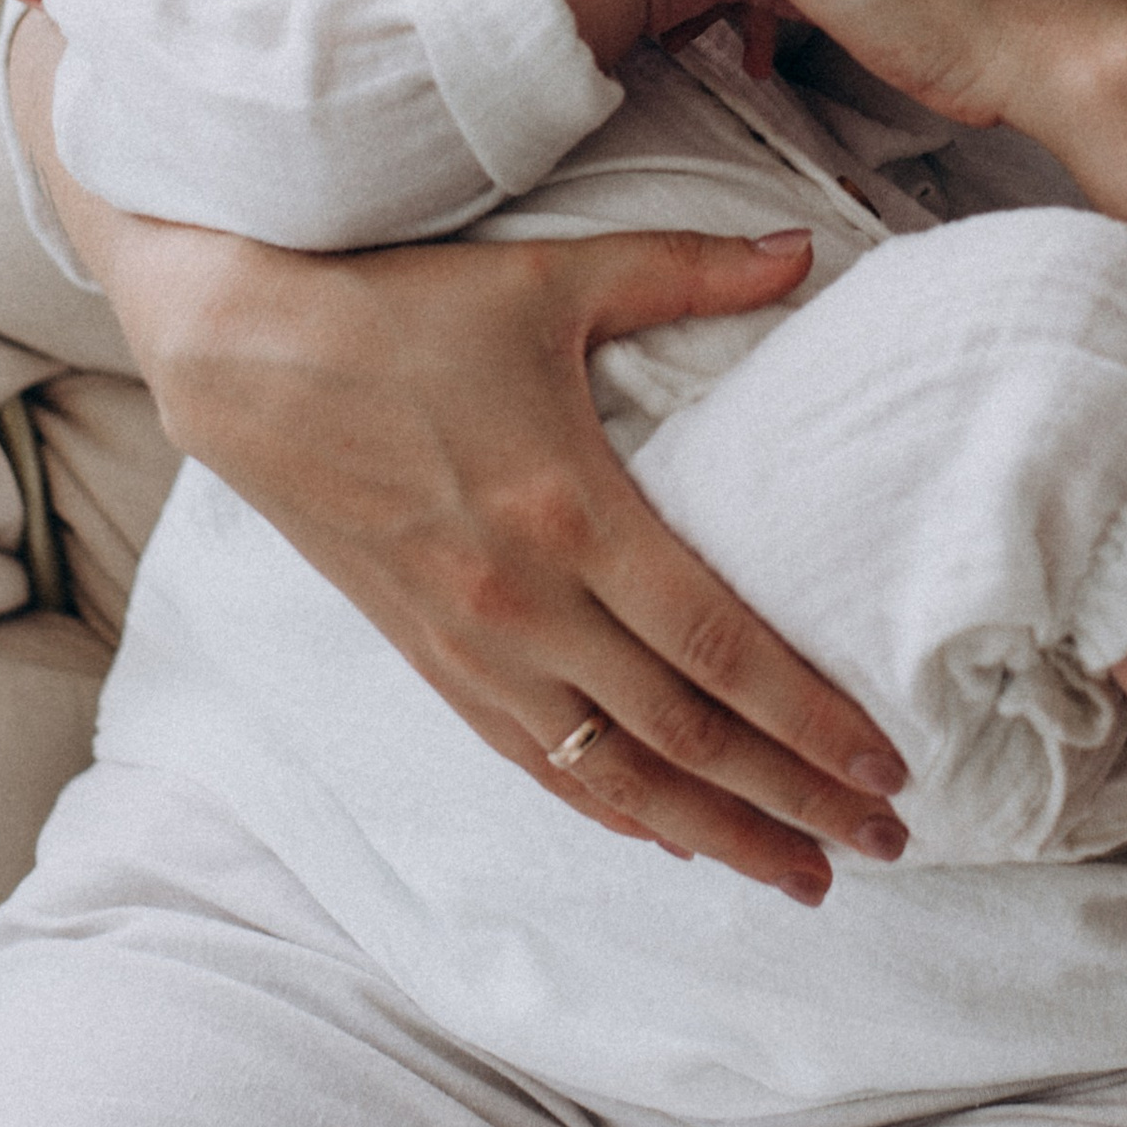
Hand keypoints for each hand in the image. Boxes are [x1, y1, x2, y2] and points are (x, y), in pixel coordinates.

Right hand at [10, 3, 905, 895]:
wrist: (241, 353)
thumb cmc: (401, 307)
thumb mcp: (554, 277)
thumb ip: (688, 270)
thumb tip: (802, 249)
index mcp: (568, 510)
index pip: (718, 647)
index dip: (810, 718)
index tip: (885, 767)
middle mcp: (521, 601)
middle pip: (682, 735)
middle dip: (791, 801)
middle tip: (883, 848)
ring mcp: (467, 642)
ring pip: (610, 773)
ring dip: (711, 835)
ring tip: (797, 877)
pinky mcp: (425, 655)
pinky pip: (531, 757)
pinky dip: (607, 808)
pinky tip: (665, 838)